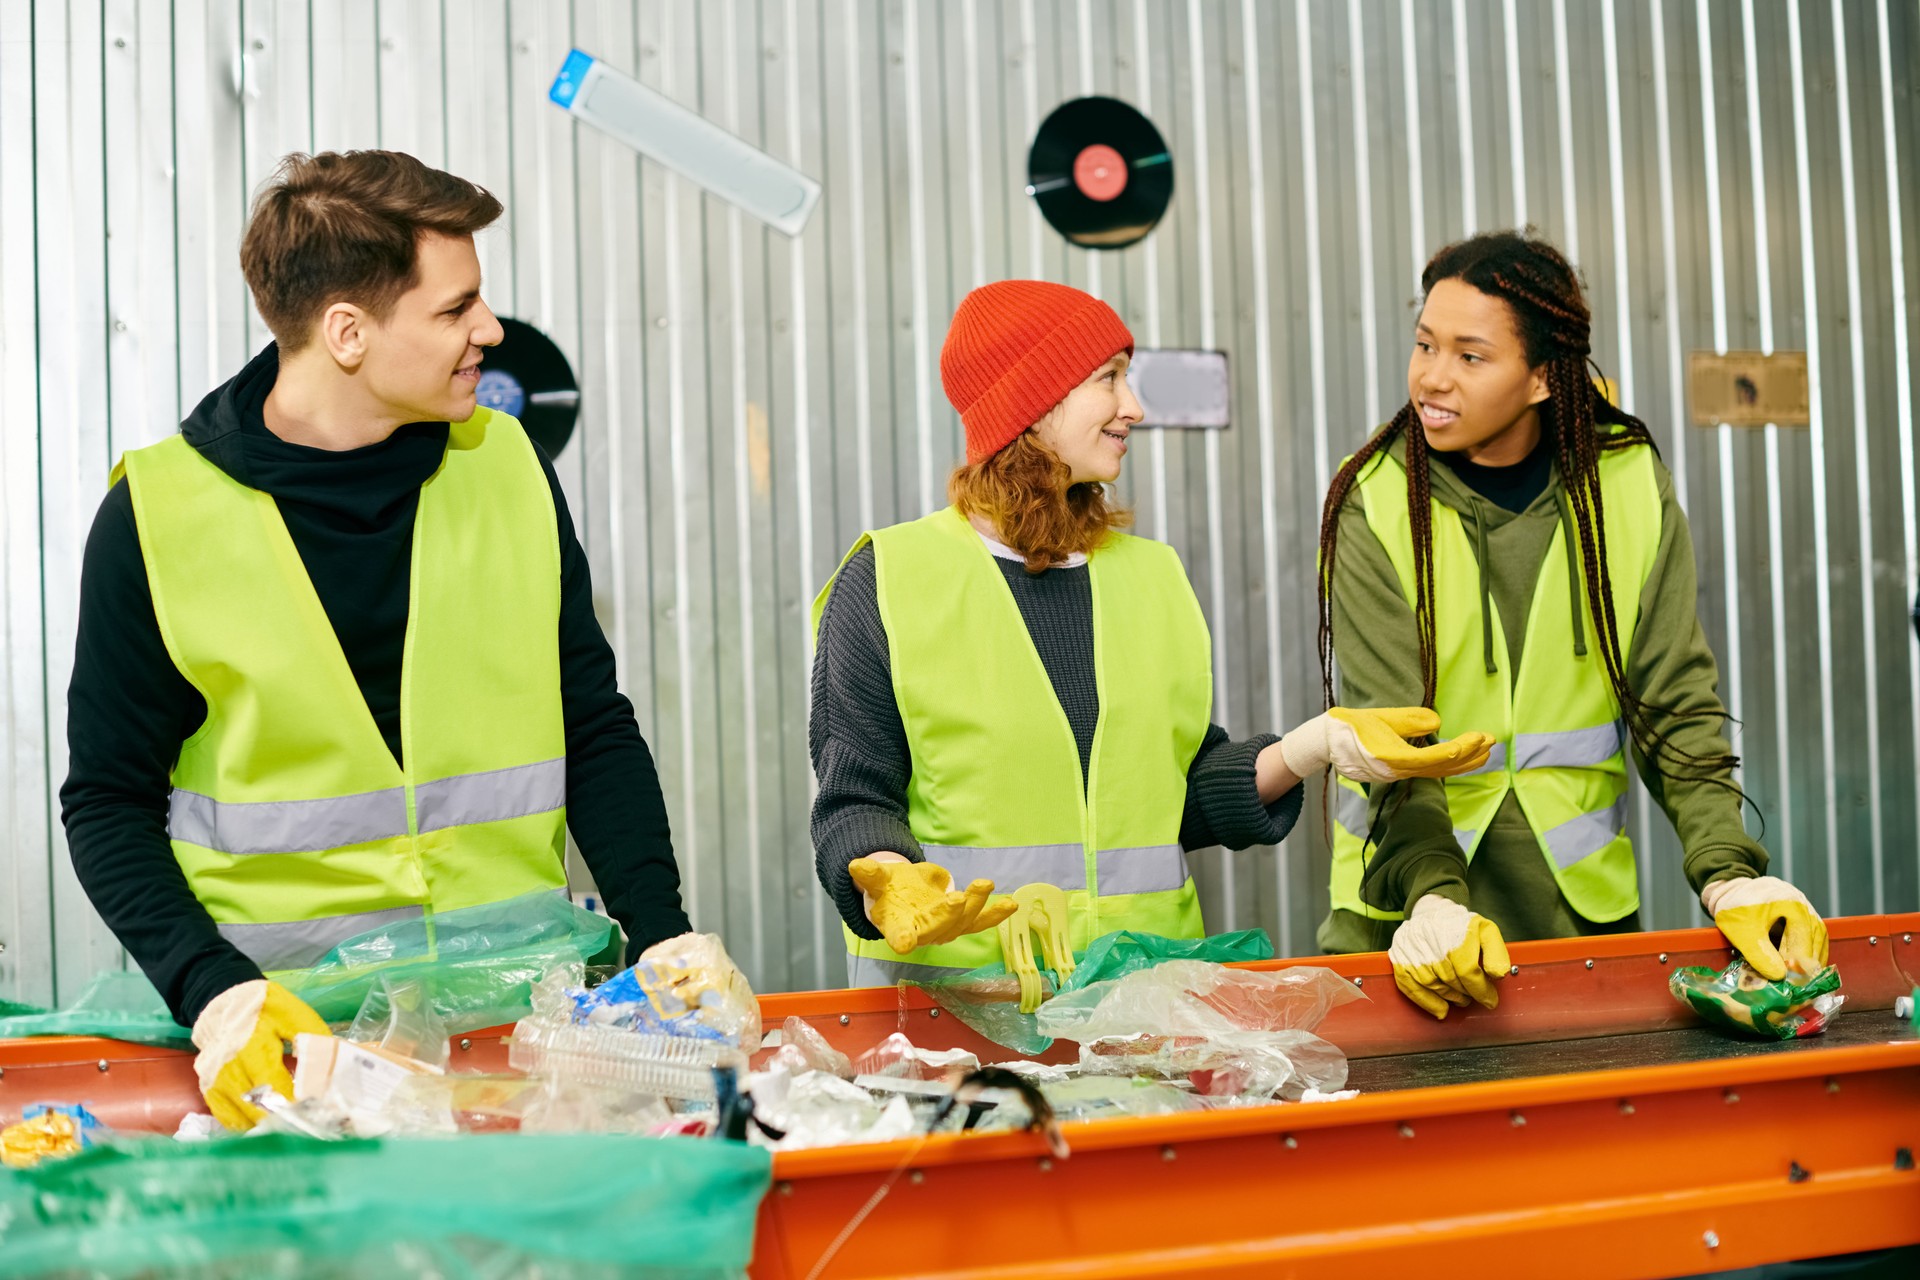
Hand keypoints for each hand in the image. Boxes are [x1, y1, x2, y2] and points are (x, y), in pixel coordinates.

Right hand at [191, 979, 329, 1130]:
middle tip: (305, 1125)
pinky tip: (263, 1127)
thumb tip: (327, 1061)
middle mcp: (229, 1068)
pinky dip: (244, 1124)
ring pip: (239, 1117)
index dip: (293, 1103)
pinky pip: (225, 1116)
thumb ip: (310, 1035)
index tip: (315, 1112)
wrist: (223, 1002)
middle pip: (256, 1108)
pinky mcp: (207, 1088)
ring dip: (263, 1126)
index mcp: (252, 1047)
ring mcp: (214, 1081)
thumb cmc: (263, 1008)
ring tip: (288, 1129)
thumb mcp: (292, 1013)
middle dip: (281, 1120)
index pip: (274, 1086)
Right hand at [848, 855, 1017, 954]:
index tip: (904, 942)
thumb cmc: (889, 889)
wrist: (905, 895)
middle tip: (957, 898)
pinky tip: (1011, 905)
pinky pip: (981, 921)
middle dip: (949, 915)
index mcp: (898, 927)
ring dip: (976, 906)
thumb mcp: (877, 879)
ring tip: (984, 884)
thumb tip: (856, 865)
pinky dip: (996, 914)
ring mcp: (946, 930)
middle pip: (938, 928)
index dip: (902, 939)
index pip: (899, 935)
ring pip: (963, 922)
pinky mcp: (963, 923)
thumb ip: (869, 874)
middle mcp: (924, 934)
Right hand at [1279, 707, 1493, 783]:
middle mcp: (1395, 772)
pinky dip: (1445, 765)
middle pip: (1439, 769)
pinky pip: (1425, 772)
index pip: (1433, 758)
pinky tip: (1458, 758)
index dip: (1459, 749)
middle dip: (1468, 756)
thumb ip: (1408, 719)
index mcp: (1390, 758)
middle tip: (1491, 742)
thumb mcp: (1378, 716)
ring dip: (1461, 762)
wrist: (1323, 743)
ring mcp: (1394, 776)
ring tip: (1484, 751)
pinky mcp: (1393, 774)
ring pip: (1434, 773)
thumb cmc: (1348, 726)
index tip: (1479, 738)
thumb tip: (1437, 723)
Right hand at [1387, 895, 1511, 1019]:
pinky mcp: (1400, 959)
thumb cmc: (1460, 925)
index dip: (1481, 991)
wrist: (1430, 911)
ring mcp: (1412, 951)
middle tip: (1473, 996)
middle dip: (1466, 994)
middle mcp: (1430, 942)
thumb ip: (1497, 953)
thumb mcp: (1486, 931)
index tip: (1490, 1000)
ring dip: (1450, 999)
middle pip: (1452, 982)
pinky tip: (1440, 1008)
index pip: (1468, 972)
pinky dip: (1426, 1002)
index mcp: (1454, 934)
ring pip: (1434, 987)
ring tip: (1460, 998)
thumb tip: (1498, 975)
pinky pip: (1411, 988)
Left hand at [1701, 875, 1828, 981]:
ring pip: (1818, 946)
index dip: (1796, 969)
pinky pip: (1813, 943)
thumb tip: (1780, 976)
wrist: (1733, 890)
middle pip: (1814, 946)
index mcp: (1793, 907)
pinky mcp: (1806, 921)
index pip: (1802, 945)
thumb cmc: (1736, 908)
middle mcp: (1807, 910)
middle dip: (1805, 970)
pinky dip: (1806, 958)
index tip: (1789, 987)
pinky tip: (1797, 972)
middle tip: (1795, 991)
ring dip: (1809, 965)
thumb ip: (1759, 952)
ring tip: (1797, 984)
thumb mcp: (1742, 931)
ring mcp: (1809, 914)